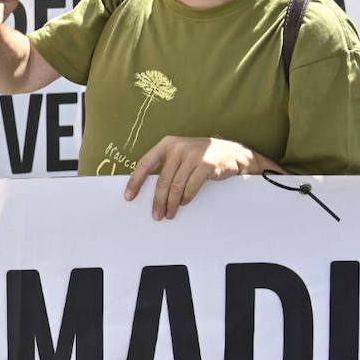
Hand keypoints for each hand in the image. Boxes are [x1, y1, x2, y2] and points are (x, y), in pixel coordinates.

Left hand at [124, 135, 276, 220]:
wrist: (231, 152)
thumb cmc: (201, 157)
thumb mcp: (181, 154)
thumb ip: (166, 166)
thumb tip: (148, 190)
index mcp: (167, 144)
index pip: (145, 163)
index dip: (135, 181)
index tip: (129, 197)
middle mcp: (178, 147)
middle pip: (162, 180)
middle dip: (157, 200)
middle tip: (156, 215)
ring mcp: (193, 155)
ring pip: (176, 186)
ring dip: (171, 203)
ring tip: (169, 214)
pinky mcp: (206, 165)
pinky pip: (191, 187)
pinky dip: (186, 198)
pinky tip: (184, 204)